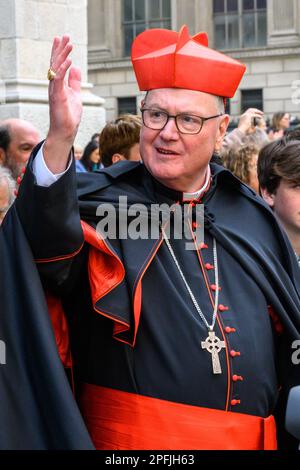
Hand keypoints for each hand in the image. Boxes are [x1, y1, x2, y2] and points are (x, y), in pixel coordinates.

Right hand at [44, 36, 81, 172]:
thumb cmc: (70, 116)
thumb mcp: (76, 94)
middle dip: (60, 48)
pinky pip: (58, 79)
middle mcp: (54, 85)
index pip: (58, 64)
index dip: (60, 51)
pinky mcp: (57, 96)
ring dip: (62, 55)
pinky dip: (63, 69)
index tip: (63, 39)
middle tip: (65, 36)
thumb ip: (75, 82)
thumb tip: (77, 68)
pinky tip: (70, 61)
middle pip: (55, 62)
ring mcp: (54, 90)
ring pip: (56, 68)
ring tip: (68, 43)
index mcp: (58, 84)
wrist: (66, 131)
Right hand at [238, 108, 263, 134]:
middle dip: (256, 110)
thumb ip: (251, 127)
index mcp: (242, 118)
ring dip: (258, 112)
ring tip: (262, 114)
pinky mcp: (248, 116)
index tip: (257, 114)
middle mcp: (243, 115)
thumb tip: (255, 127)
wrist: (240, 132)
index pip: (248, 112)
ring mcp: (245, 115)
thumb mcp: (247, 128)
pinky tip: (261, 117)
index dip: (253, 112)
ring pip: (253, 110)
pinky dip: (258, 116)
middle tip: (260, 113)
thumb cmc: (243, 132)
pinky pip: (255, 115)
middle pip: (250, 109)